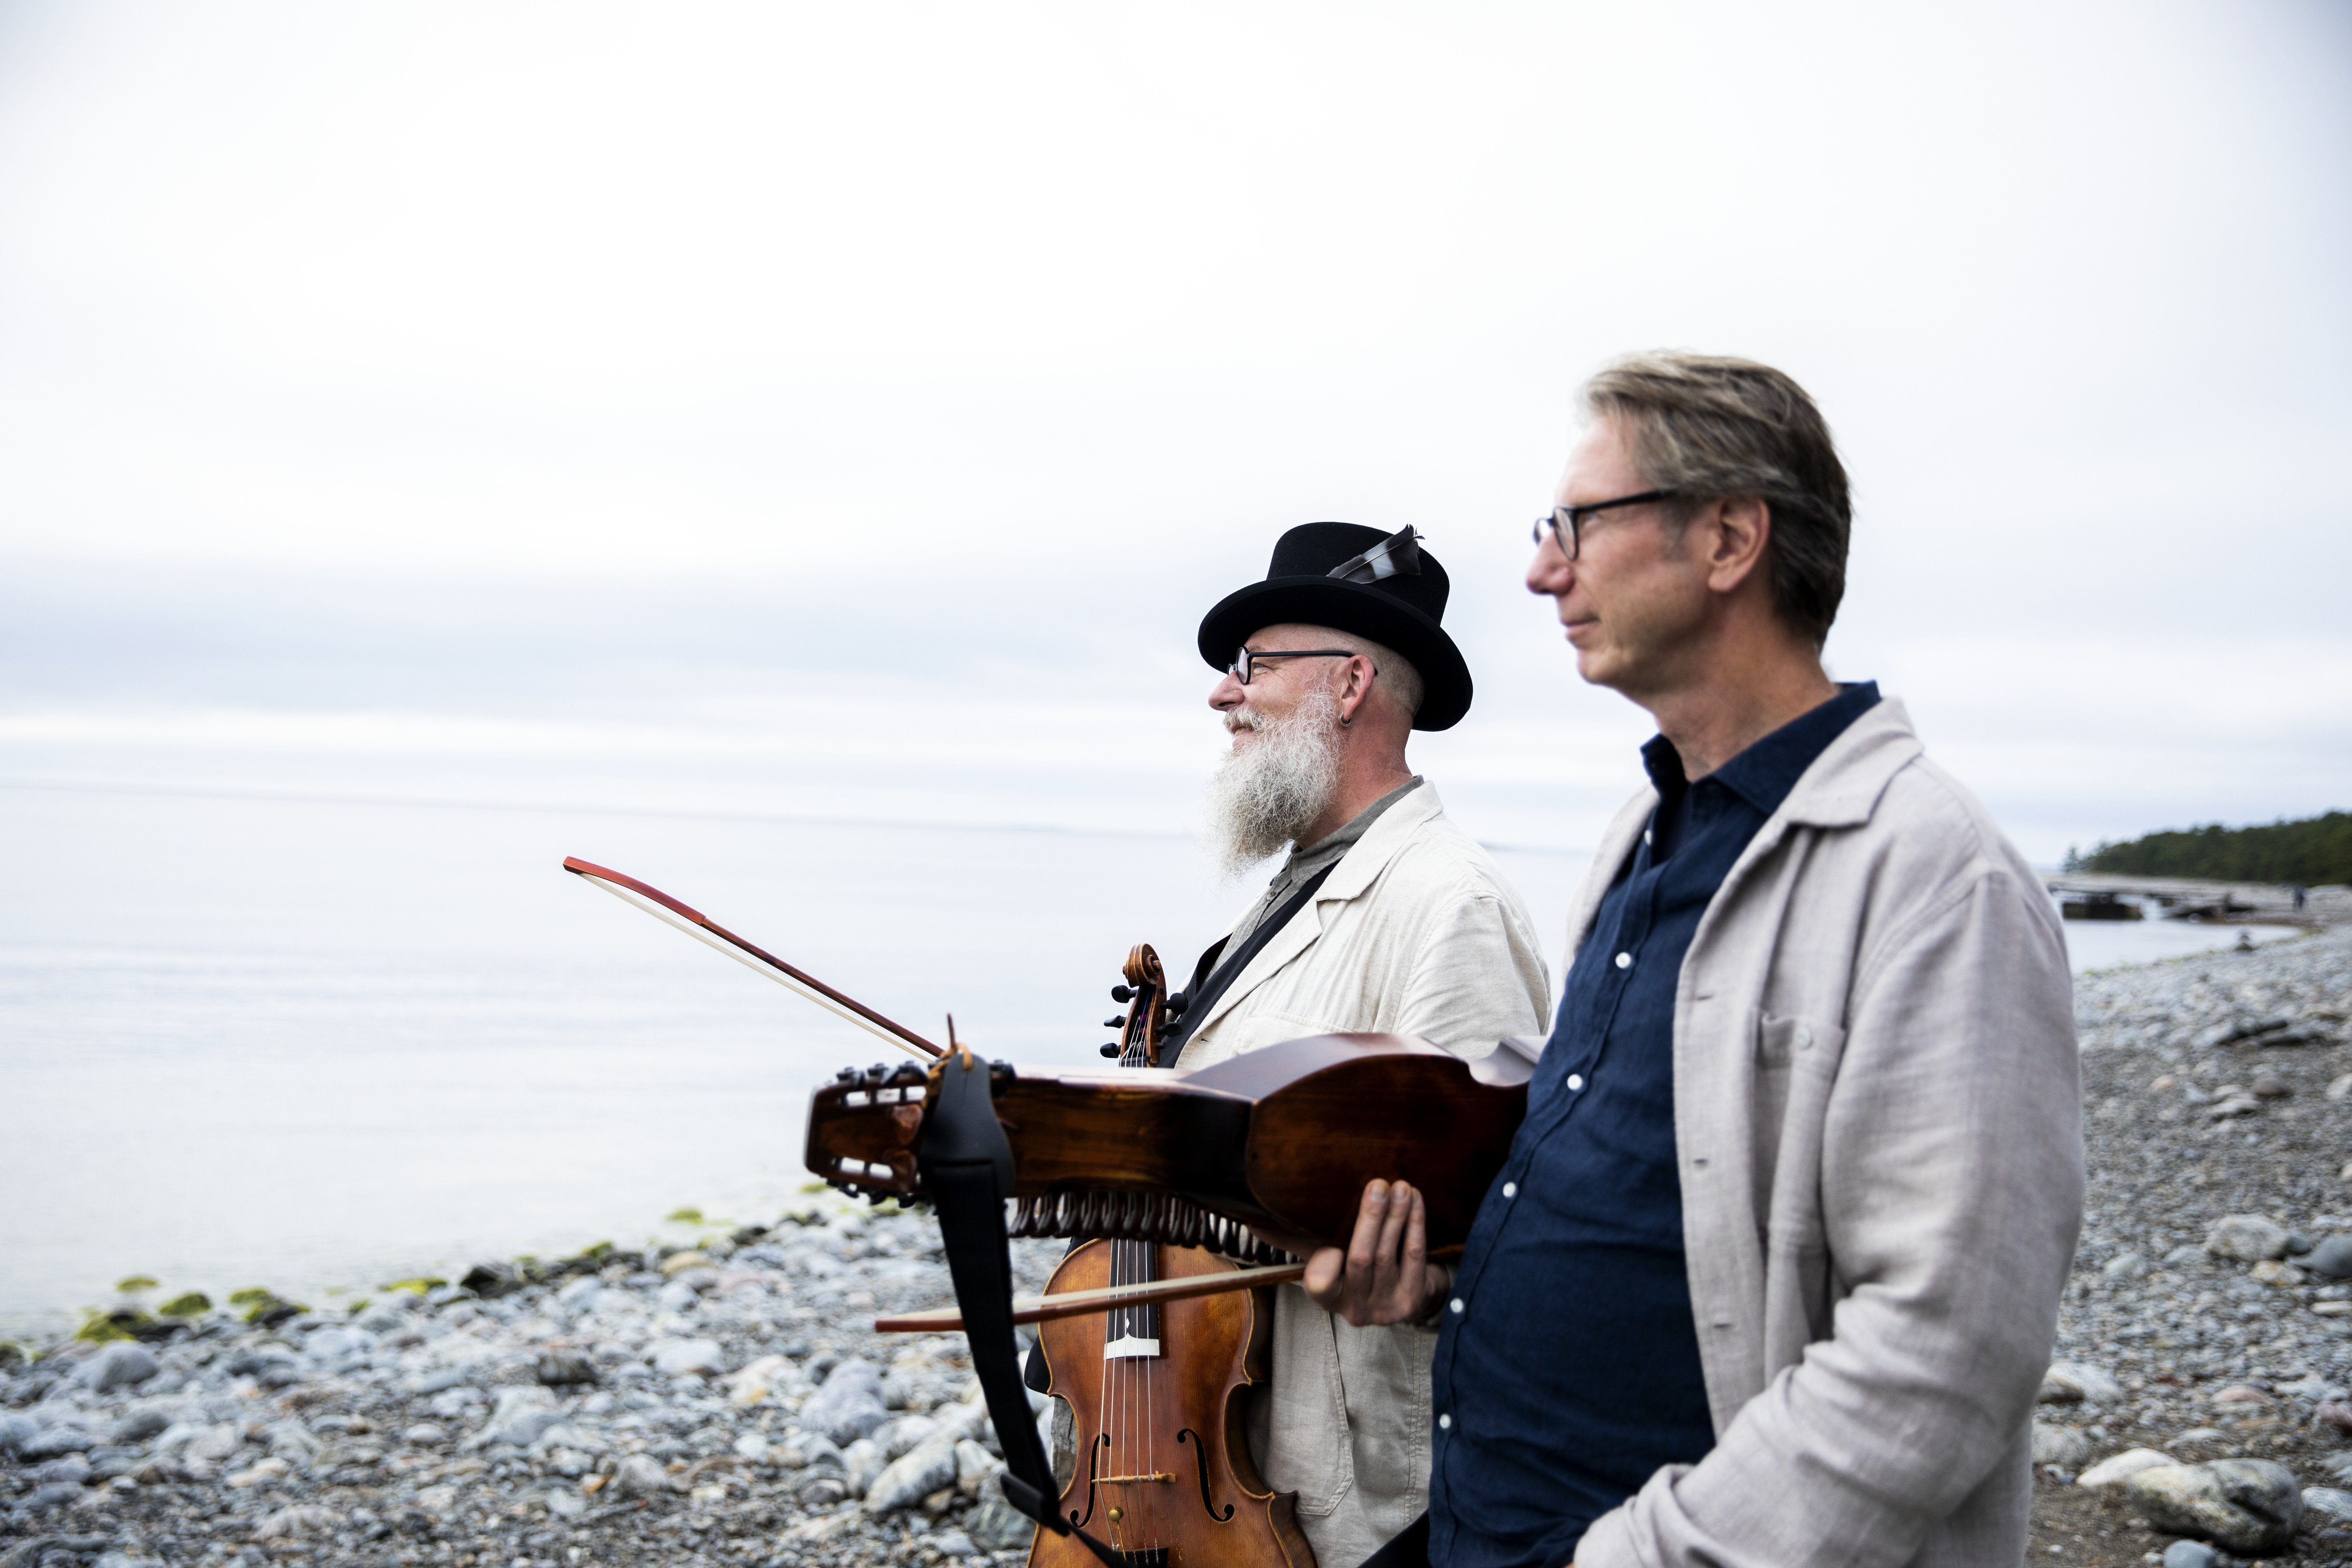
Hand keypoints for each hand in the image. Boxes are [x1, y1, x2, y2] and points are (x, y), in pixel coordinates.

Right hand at [1299, 1179, 1450, 1326]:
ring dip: (1397, 1217)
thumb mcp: (1323, 1255)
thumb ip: (1293, 1238)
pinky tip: (1416, 1201)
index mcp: (1328, 1297)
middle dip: (1370, 1219)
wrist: (1405, 1293)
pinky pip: (1415, 1258)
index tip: (1330, 1245)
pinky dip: (1416, 1226)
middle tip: (1378, 1185)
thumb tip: (1252, 1220)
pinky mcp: (1413, 1300)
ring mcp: (1386, 1307)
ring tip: (1401, 1187)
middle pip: (1360, 1259)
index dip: (1324, 1266)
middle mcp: (1355, 1308)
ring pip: (1389, 1256)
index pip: (1318, 1285)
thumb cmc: (1355, 1268)